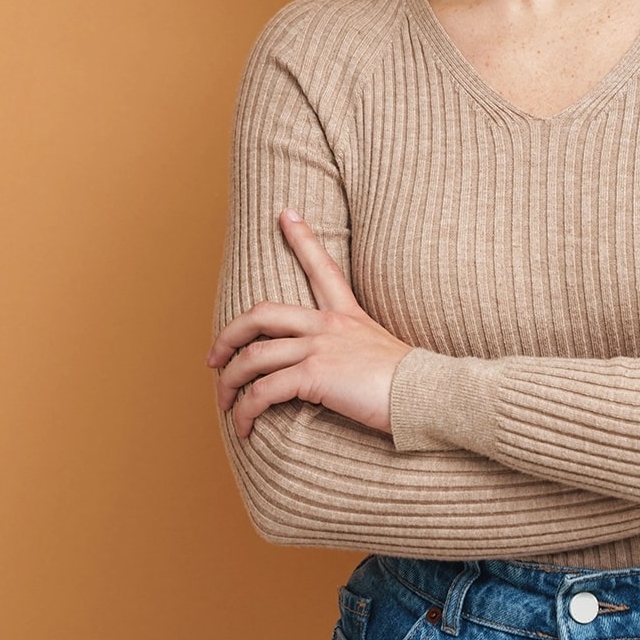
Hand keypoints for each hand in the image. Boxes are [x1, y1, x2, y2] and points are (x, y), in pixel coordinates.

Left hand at [206, 210, 410, 437]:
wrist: (426, 393)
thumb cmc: (407, 382)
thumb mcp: (378, 351)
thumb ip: (350, 349)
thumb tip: (329, 368)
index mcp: (346, 315)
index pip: (322, 268)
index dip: (302, 238)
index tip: (286, 214)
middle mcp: (329, 325)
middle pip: (261, 314)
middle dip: (228, 336)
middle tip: (214, 358)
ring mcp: (320, 348)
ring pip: (252, 357)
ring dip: (229, 384)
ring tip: (225, 404)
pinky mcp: (315, 375)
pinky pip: (264, 391)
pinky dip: (247, 410)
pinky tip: (246, 426)